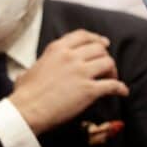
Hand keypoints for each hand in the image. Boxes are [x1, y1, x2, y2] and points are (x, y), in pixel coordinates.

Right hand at [8, 29, 128, 134]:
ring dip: (113, 71)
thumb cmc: (24, 94)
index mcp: (57, 49)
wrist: (26, 110)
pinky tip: (122, 92)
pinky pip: (112, 85)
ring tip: (112, 79)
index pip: (83, 35)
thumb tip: (27, 75)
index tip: (103, 43)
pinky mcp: (89, 90)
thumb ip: (37, 68)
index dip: (96, 38)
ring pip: (108, 62)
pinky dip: (120, 88)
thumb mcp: (29, 70)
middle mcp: (71, 57)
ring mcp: (81, 72)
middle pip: (99, 48)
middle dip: (105, 56)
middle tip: (106, 67)